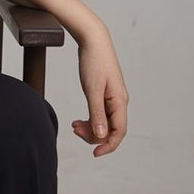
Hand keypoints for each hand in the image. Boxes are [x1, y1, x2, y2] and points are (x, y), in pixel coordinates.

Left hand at [72, 30, 127, 156]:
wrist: (93, 40)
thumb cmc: (94, 62)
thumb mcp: (92, 89)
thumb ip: (97, 113)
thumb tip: (102, 135)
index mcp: (120, 101)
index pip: (119, 132)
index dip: (108, 145)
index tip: (94, 153)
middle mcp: (119, 102)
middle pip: (111, 129)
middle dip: (93, 135)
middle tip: (74, 129)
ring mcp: (113, 98)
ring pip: (104, 122)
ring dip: (90, 127)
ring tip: (73, 125)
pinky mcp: (105, 94)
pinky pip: (100, 114)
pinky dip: (90, 119)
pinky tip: (78, 121)